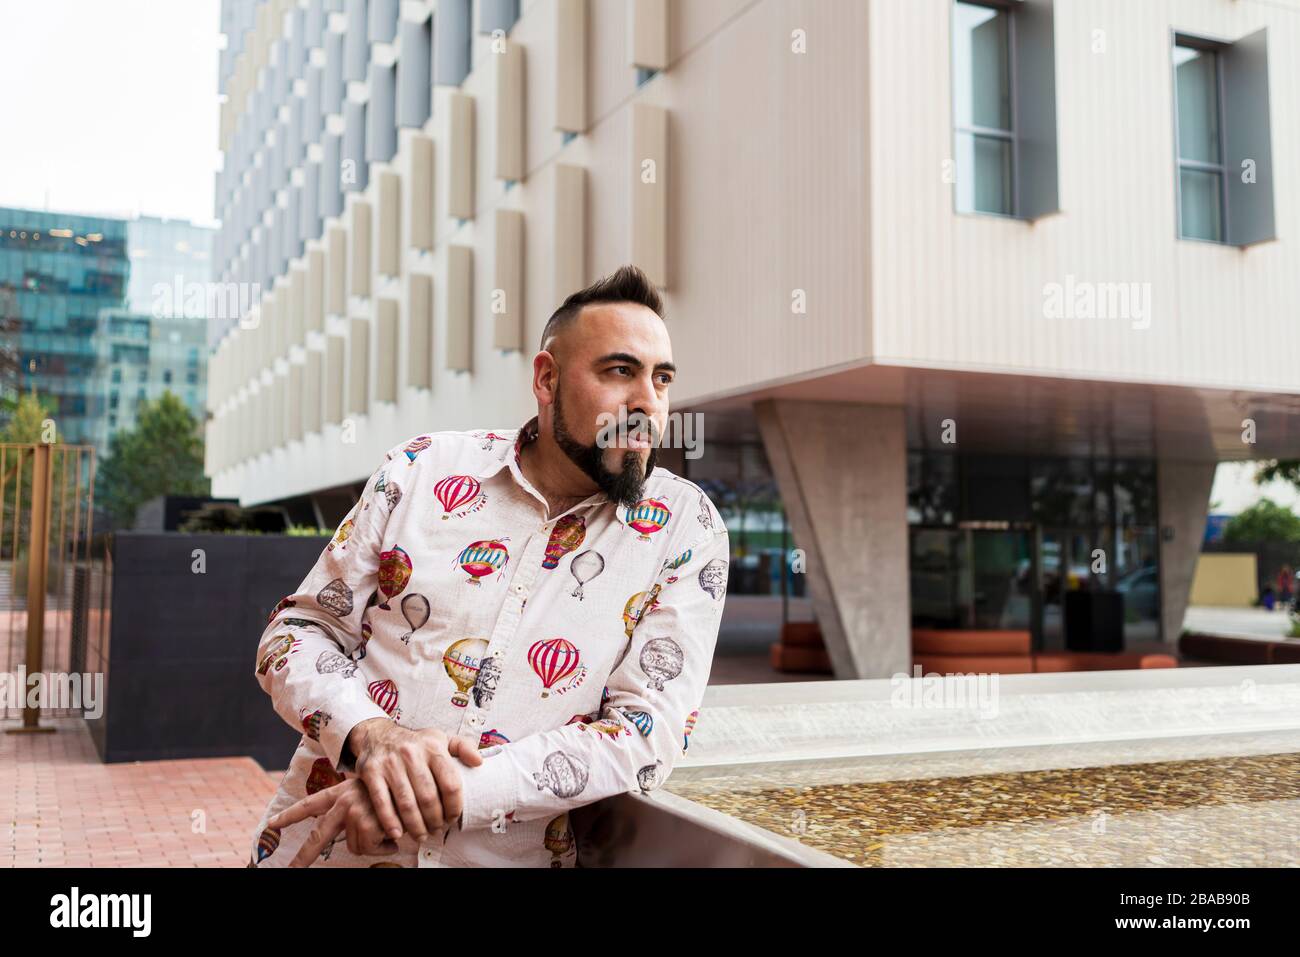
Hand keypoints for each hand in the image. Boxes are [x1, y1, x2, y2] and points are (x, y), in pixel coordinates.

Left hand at [267, 778, 397, 866]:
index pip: (310, 804)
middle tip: (290, 870)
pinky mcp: (367, 823)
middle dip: (302, 857)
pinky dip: (383, 846)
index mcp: (341, 792)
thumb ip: (355, 811)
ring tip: (387, 829)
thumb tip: (350, 839)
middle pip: (318, 836)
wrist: (419, 783)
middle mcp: (344, 801)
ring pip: (355, 846)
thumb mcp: (371, 796)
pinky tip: (393, 832)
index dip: (290, 815)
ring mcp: (355, 812)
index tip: (272, 824)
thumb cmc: (396, 790)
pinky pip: (369, 848)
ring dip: (373, 843)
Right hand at [346, 719, 483, 840]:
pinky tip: (397, 833)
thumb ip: (463, 747)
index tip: (452, 818)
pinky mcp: (371, 772)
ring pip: (406, 803)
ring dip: (415, 825)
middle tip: (436, 830)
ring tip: (420, 835)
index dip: (454, 806)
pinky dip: (390, 821)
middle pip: (428, 797)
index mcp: (433, 747)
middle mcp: (412, 753)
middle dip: (435, 820)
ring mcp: (390, 763)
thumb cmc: (415, 743)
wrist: (378, 735)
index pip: (450, 783)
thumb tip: (479, 762)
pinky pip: (382, 802)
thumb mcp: (441, 738)